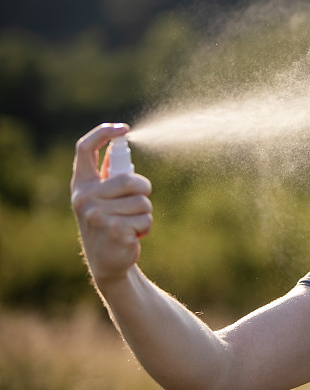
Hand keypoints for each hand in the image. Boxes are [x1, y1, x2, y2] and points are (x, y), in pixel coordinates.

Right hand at [70, 123, 152, 285]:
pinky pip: (145, 219)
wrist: (107, 262)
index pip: (85, 149)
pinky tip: (132, 236)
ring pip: (142, 201)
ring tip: (130, 223)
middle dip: (143, 190)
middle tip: (139, 202)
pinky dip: (145, 227)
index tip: (124, 129)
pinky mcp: (112, 230)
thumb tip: (117, 144)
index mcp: (82, 185)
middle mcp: (84, 198)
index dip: (104, 133)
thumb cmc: (108, 223)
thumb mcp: (101, 198)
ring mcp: (96, 215)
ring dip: (144, 213)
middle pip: (129, 180)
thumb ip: (107, 174)